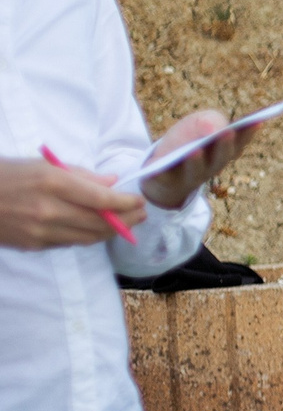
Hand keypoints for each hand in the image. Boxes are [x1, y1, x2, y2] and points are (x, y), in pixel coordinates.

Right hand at [0, 158, 146, 249]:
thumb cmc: (4, 174)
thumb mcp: (40, 164)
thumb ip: (80, 174)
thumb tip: (111, 182)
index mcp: (52, 183)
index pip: (101, 199)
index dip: (126, 203)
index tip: (141, 201)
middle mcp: (48, 210)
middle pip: (100, 223)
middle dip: (127, 220)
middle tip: (141, 215)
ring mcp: (40, 231)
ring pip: (88, 237)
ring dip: (111, 232)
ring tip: (126, 224)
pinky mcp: (33, 245)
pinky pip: (69, 242)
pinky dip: (87, 236)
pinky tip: (97, 229)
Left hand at [141, 109, 260, 209]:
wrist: (163, 168)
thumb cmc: (187, 141)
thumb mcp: (199, 123)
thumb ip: (211, 120)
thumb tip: (213, 129)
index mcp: (225, 151)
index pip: (240, 142)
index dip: (248, 133)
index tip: (257, 121)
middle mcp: (212, 166)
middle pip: (220, 158)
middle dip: (224, 146)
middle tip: (227, 132)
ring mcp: (189, 176)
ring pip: (195, 170)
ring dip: (195, 162)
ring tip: (195, 151)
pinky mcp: (166, 181)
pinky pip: (164, 178)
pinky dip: (161, 174)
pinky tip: (159, 168)